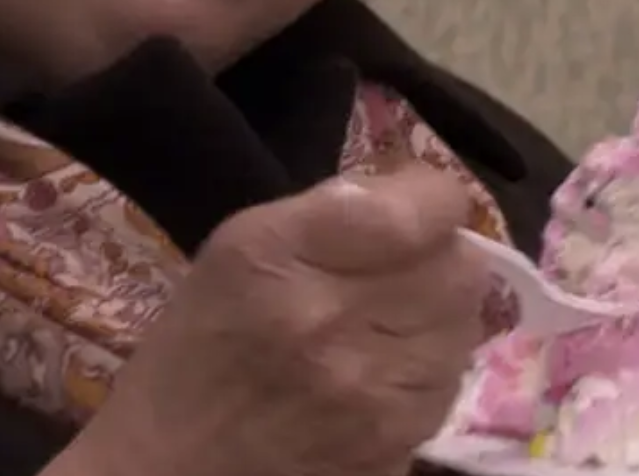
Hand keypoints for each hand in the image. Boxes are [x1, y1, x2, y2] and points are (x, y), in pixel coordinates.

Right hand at [48, 166, 487, 475]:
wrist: (172, 472)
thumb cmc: (199, 343)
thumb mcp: (240, 244)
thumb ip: (331, 207)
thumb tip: (408, 191)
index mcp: (285, 256)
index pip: (424, 210)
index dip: (430, 196)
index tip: (414, 202)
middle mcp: (335, 325)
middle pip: (461, 265)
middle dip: (439, 252)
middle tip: (403, 261)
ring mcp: (373, 401)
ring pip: (466, 324)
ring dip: (440, 310)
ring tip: (390, 316)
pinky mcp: (395, 452)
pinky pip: (450, 384)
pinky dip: (430, 366)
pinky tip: (385, 366)